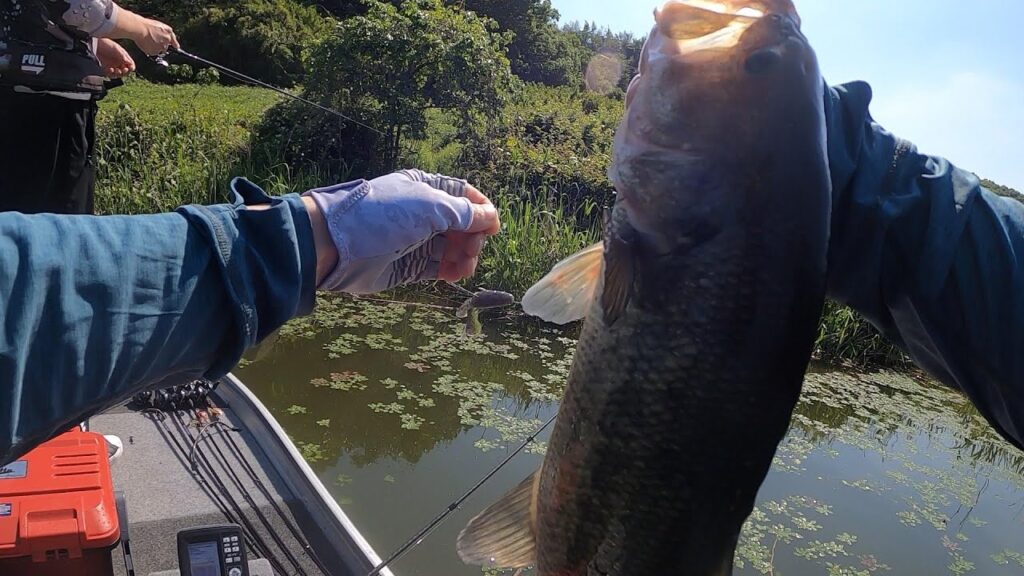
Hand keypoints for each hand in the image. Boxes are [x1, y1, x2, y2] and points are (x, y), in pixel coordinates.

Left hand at [95, 39, 134, 77]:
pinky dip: (112, 74)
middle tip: (123, 70)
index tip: (130, 68)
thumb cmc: (106, 44)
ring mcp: (113, 66)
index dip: (131, 67)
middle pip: (126, 71)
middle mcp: (119, 62)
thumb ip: (123, 56)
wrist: (94, 44)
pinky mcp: (106, 68)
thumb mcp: (116, 49)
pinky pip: (111, 75)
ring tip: (116, 70)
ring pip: (119, 74)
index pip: (131, 65)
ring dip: (119, 74)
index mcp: (124, 57)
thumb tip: (130, 63)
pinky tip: (110, 69)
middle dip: (126, 72)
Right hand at [133, 17, 178, 55]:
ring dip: (155, 47)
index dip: (174, 44)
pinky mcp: (155, 52)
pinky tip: (145, 44)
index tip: (176, 47)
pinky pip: (153, 53)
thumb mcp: (160, 25)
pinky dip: (149, 50)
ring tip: (148, 41)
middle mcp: (167, 40)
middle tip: (152, 39)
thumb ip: (166, 33)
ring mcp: (161, 47)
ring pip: (159, 50)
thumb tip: (172, 41)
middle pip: (165, 46)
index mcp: (169, 32)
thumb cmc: (146, 25)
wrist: (139, 28)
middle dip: (161, 45)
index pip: (174, 42)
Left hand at [303, 169, 499, 293]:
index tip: (494, 229)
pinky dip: (450, 271)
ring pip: (452, 249)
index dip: (482, 211)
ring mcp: (415, 240)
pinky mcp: (407, 266)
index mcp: (426, 188)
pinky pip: (437, 268)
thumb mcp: (430, 206)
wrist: (338, 244)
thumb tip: (491, 217)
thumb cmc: (384, 216)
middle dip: (473, 237)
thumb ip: (464, 213)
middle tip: (472, 249)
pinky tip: (455, 274)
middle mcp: (422, 213)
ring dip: (464, 257)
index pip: (464, 196)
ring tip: (464, 267)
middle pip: (462, 226)